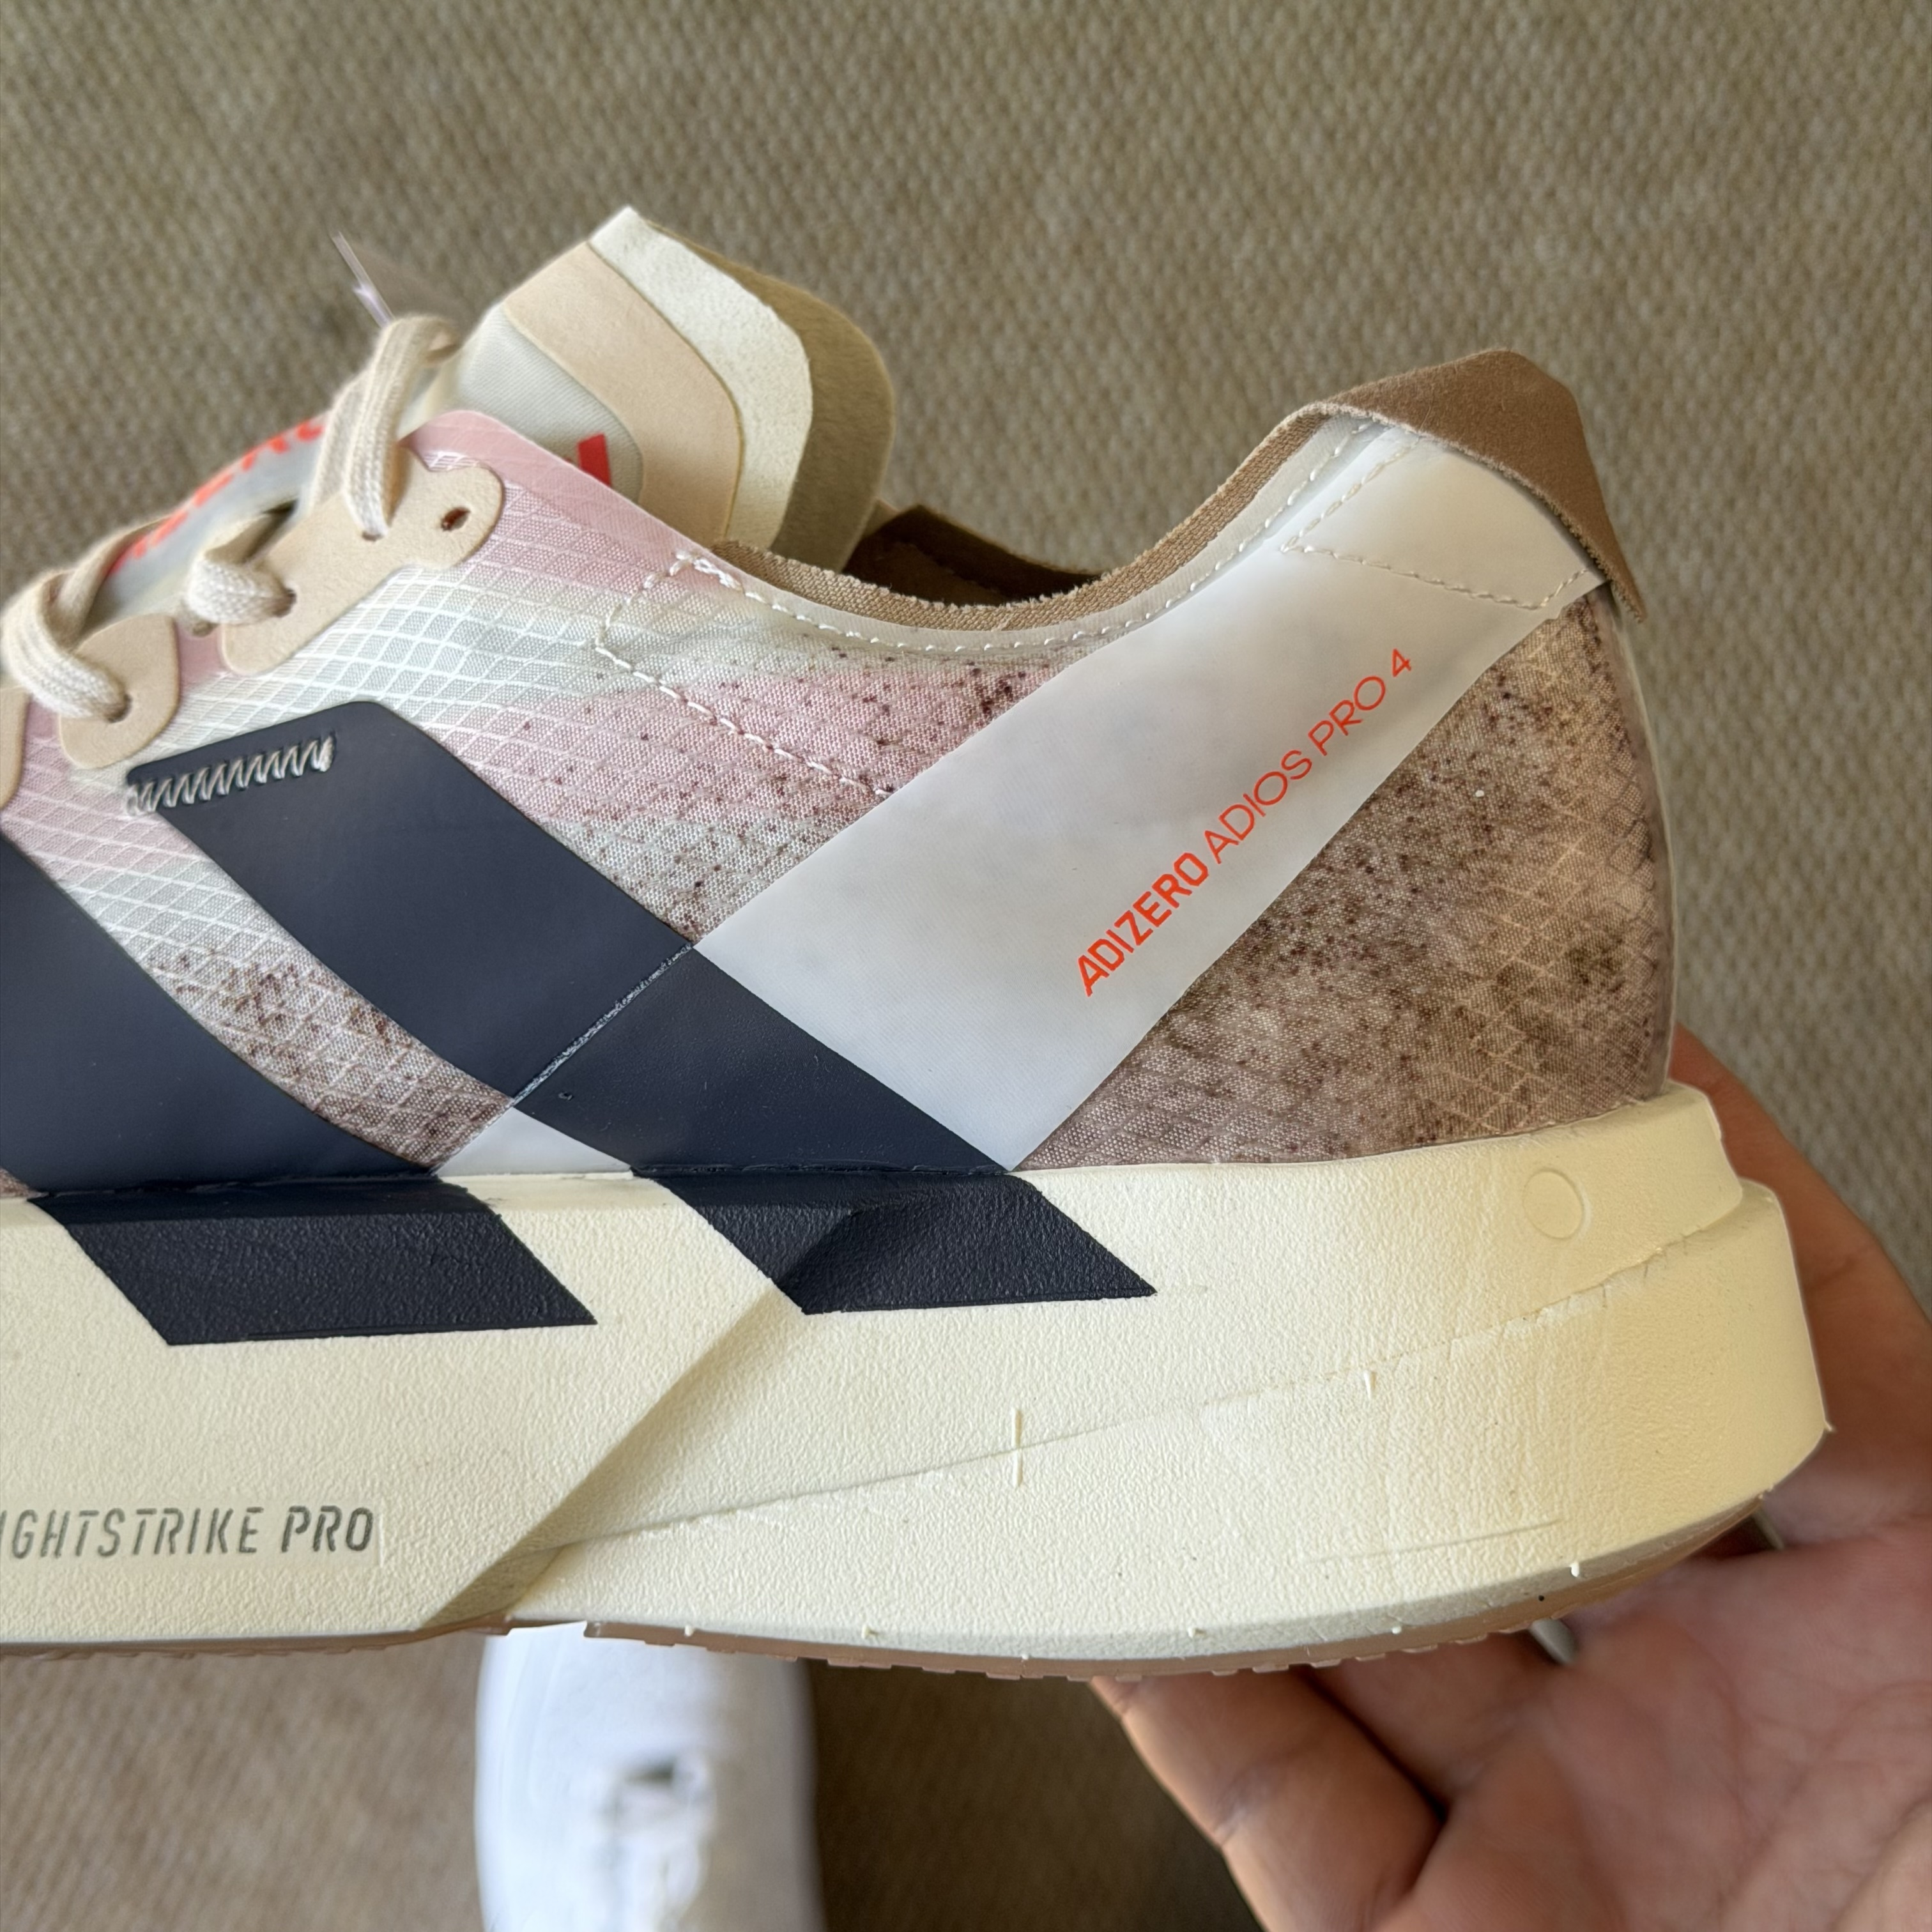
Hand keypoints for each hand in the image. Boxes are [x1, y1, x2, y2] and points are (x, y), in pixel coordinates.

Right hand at [1097, 1031, 1931, 1929]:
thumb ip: (1889, 1424)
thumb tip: (1766, 1193)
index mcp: (1895, 1630)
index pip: (1758, 1351)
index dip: (1659, 1203)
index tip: (1548, 1070)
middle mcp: (1718, 1717)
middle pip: (1524, 1469)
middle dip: (1411, 1345)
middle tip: (1309, 1208)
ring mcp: (1564, 1836)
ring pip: (1369, 1618)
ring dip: (1262, 1499)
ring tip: (1166, 1359)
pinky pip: (1273, 1792)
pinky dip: (1179, 1681)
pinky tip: (1112, 1576)